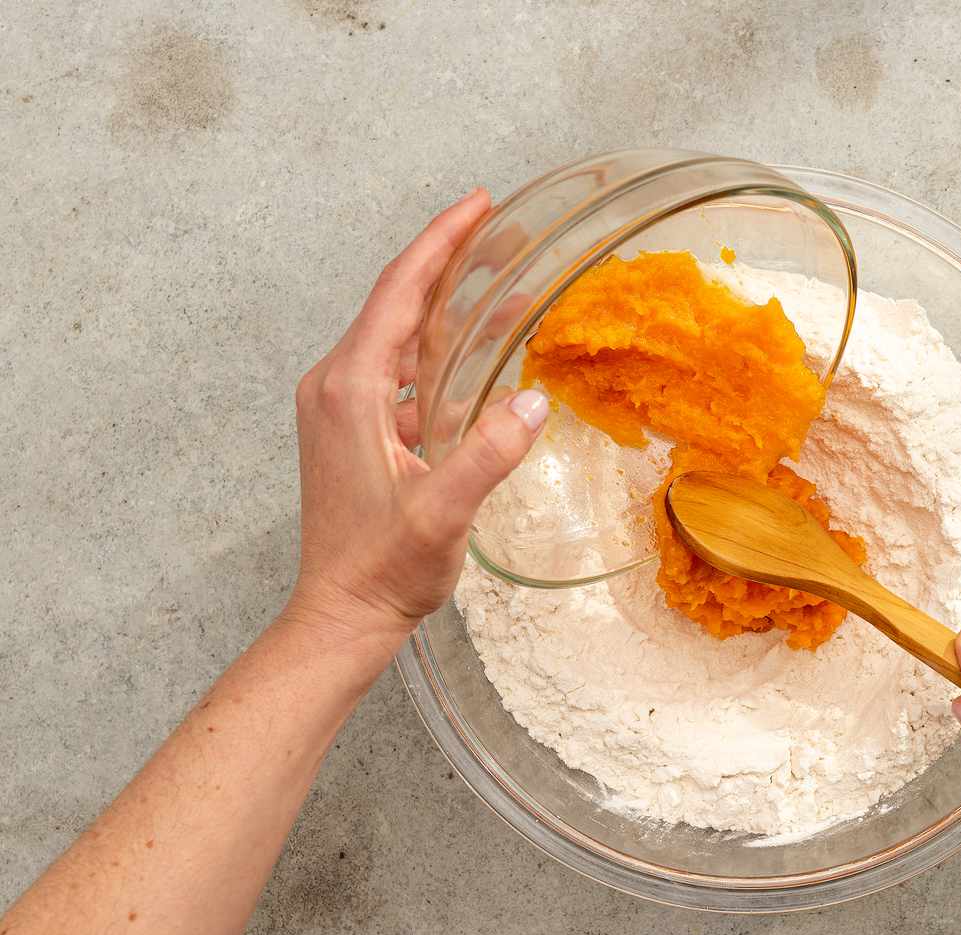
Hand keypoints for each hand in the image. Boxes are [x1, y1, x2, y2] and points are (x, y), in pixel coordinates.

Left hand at [286, 189, 548, 654]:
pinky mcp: (349, 429)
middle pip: (397, 301)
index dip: (441, 241)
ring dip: (446, 306)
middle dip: (448, 260)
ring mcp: (338, 407)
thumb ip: (488, 454)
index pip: (399, 292)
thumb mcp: (443, 512)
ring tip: (498, 278)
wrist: (341, 614)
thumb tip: (532, 401)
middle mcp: (335, 385)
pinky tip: (475, 355)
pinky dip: (437, 351)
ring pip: (399, 335)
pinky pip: (397, 370)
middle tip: (498, 225)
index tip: (478, 202)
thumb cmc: (384, 568)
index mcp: (350, 389)